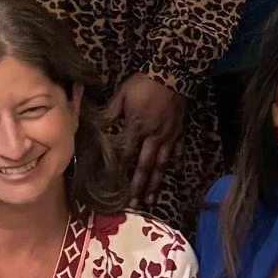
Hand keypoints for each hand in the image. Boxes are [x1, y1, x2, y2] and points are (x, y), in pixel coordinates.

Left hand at [103, 73, 185, 205]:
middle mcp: (153, 137)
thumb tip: (98, 125)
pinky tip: (176, 173)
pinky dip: (177, 162)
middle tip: (134, 204)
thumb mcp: (122, 94)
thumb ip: (110, 112)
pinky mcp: (179, 131)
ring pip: (162, 165)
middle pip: (144, 166)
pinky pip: (178, 150)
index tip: (114, 188)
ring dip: (156, 183)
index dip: (119, 172)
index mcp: (136, 128)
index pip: (126, 155)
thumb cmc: (144, 83)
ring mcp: (168, 136)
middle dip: (139, 187)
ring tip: (152, 199)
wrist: (173, 73)